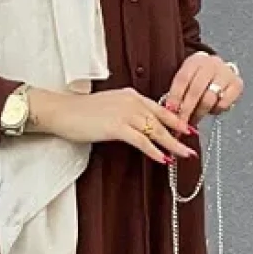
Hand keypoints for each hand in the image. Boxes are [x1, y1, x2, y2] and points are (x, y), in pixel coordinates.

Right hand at [28, 87, 195, 163]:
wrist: (60, 111)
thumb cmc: (80, 112)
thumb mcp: (109, 107)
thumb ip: (126, 112)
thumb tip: (139, 126)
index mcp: (131, 95)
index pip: (159, 108)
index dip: (176, 120)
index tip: (188, 129)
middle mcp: (131, 101)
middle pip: (162, 119)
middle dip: (179, 133)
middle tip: (192, 145)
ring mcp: (124, 113)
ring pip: (155, 130)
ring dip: (171, 144)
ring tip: (182, 156)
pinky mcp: (116, 127)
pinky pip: (141, 141)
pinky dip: (154, 150)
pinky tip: (162, 159)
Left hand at [165, 53, 244, 122]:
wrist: (219, 71)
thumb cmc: (198, 79)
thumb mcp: (187, 81)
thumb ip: (179, 94)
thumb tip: (170, 113)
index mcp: (195, 61)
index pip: (183, 79)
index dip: (175, 96)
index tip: (170, 111)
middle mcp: (212, 64)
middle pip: (196, 89)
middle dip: (186, 109)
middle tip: (181, 123)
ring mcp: (226, 73)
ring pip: (209, 98)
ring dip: (199, 112)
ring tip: (194, 120)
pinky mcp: (237, 84)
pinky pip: (223, 103)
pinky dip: (215, 110)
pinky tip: (211, 110)